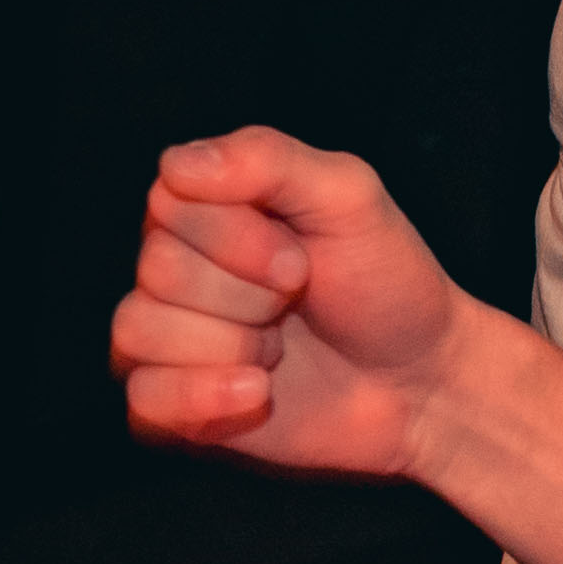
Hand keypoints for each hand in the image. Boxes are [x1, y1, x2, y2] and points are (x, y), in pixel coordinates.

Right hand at [111, 127, 468, 474]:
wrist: (422, 382)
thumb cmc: (388, 285)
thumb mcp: (350, 197)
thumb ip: (268, 159)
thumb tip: (177, 163)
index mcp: (207, 207)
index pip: (170, 202)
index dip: (240, 238)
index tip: (303, 260)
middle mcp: (176, 266)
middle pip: (159, 269)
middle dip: (249, 295)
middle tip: (297, 302)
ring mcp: (172, 337)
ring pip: (140, 331)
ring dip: (234, 346)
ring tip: (280, 350)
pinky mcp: (175, 404)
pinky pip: (143, 398)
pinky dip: (203, 398)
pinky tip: (259, 393)